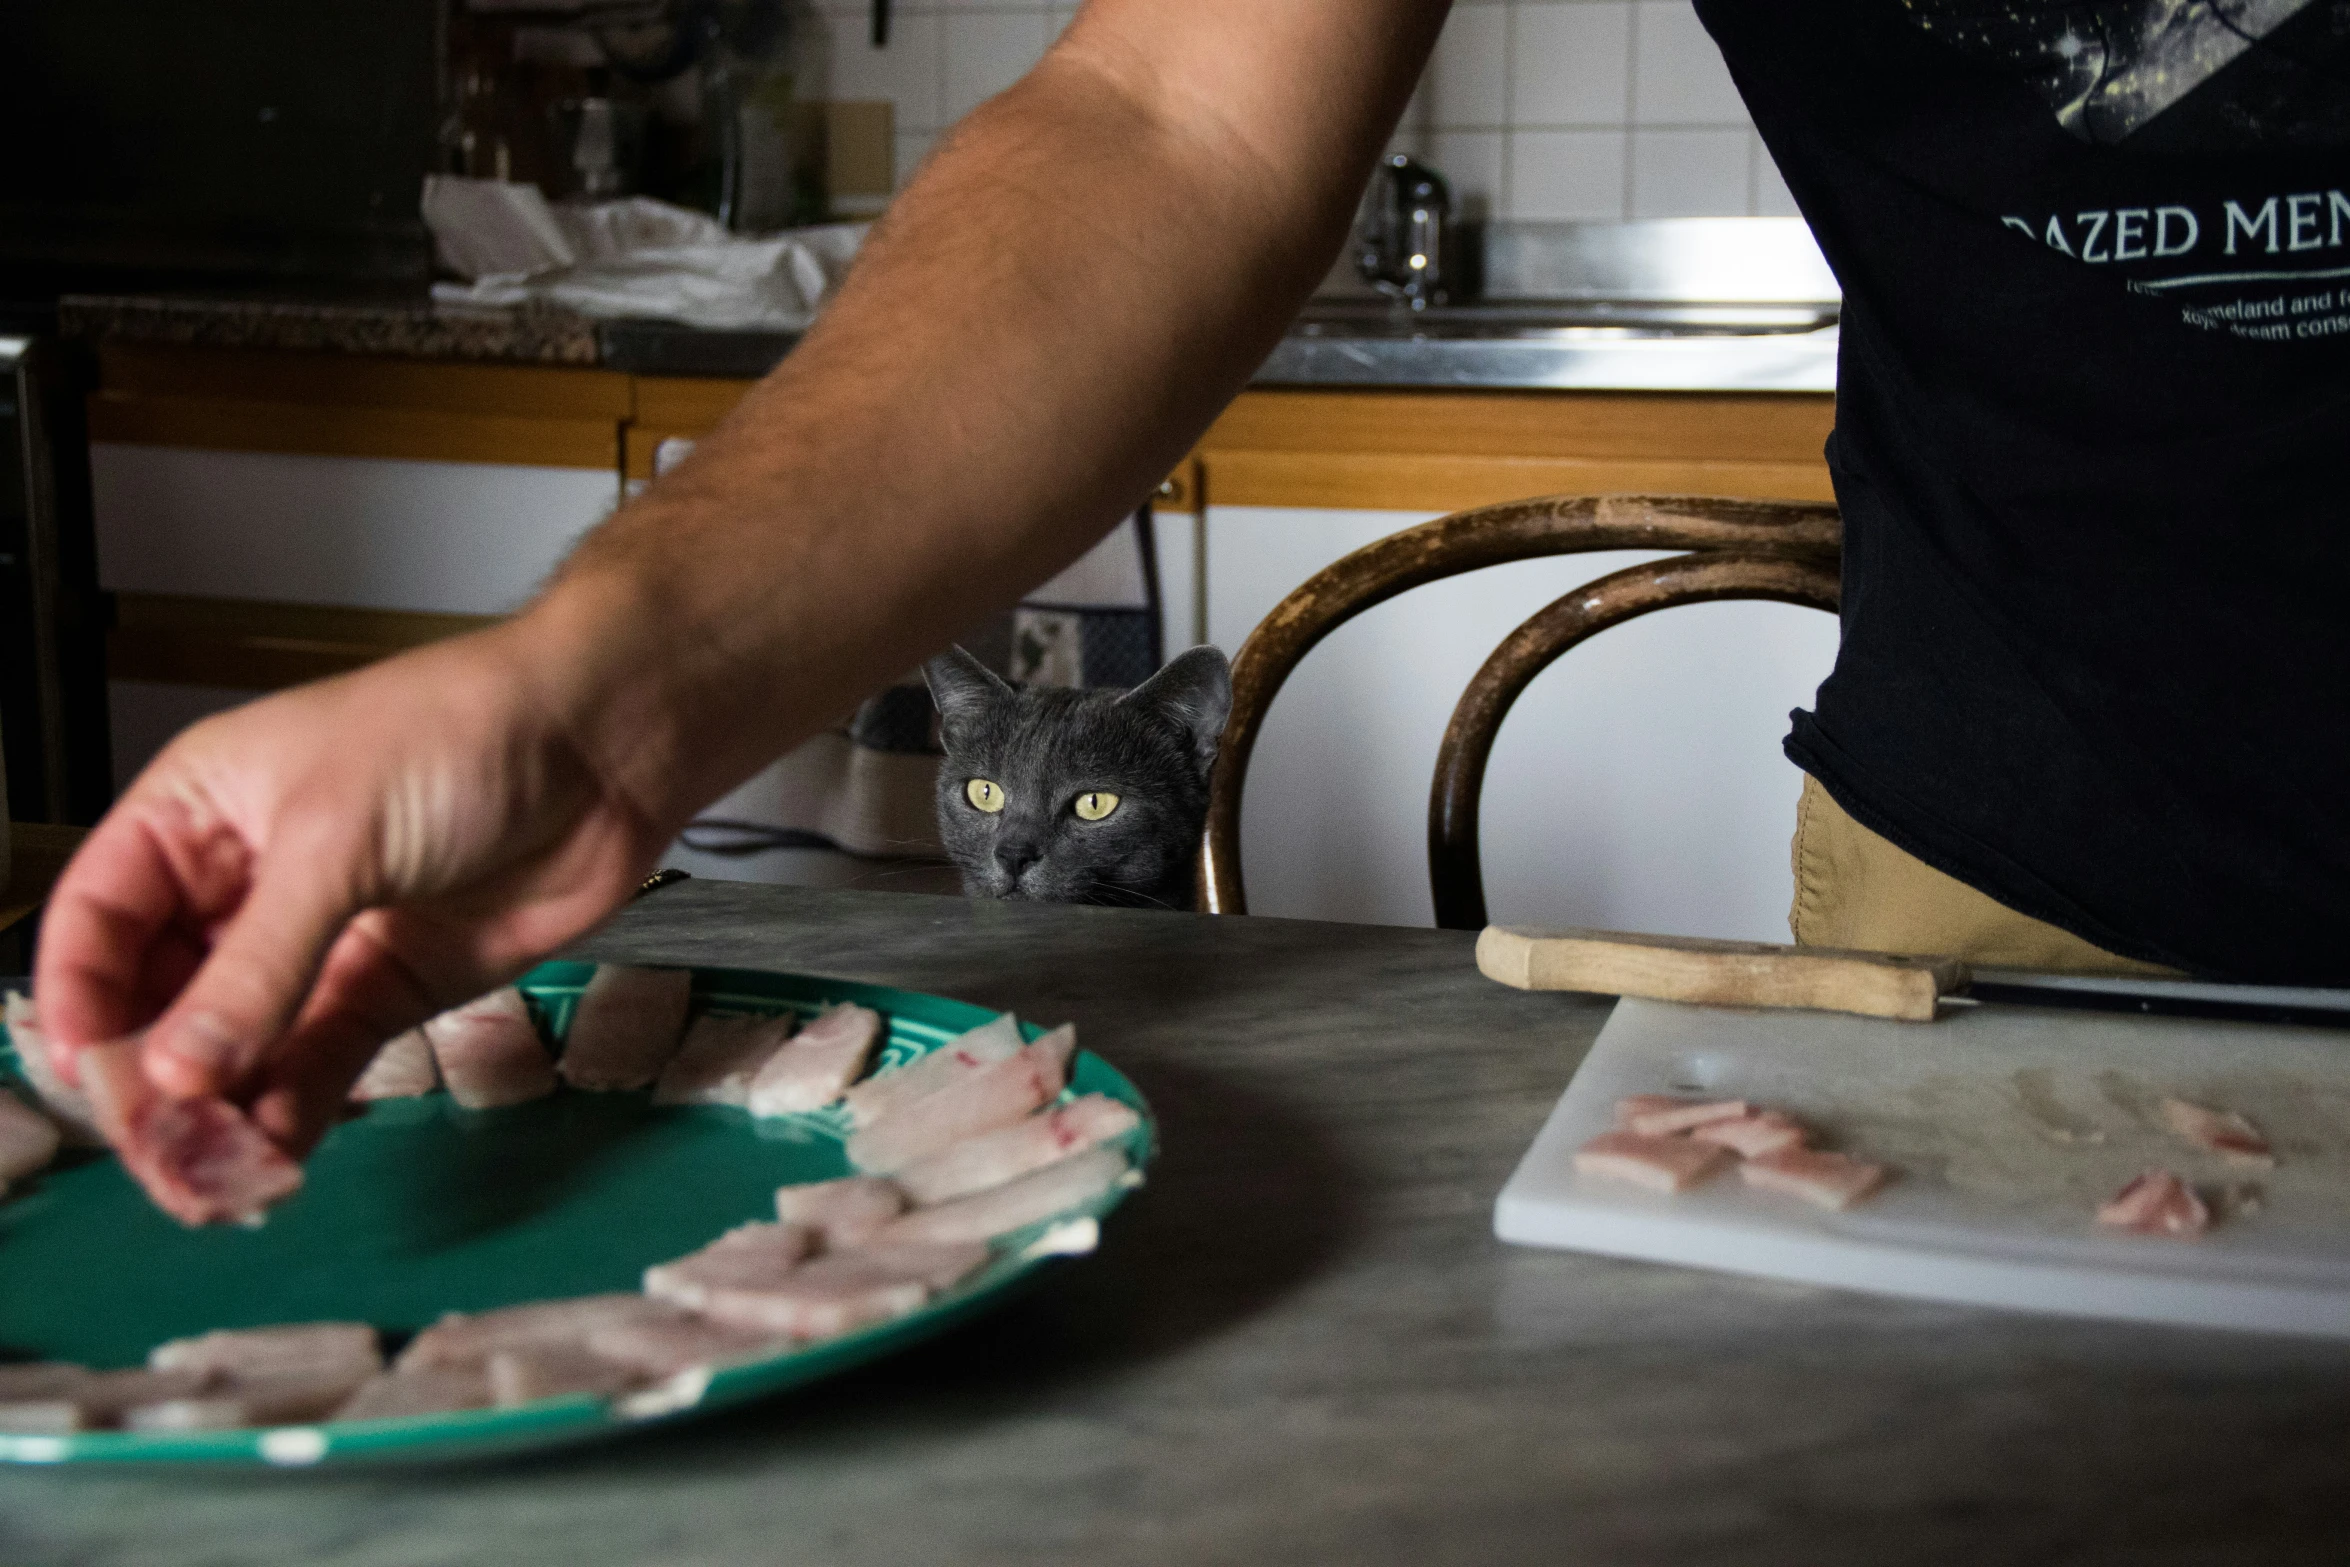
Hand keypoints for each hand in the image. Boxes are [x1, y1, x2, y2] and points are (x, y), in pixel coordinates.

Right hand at [32, 615, 670, 1157]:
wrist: (603, 749)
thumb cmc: (463, 735)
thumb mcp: (336, 839)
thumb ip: (259, 964)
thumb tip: (180, 1071)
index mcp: (199, 813)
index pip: (99, 921)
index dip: (81, 1001)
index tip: (87, 1077)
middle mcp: (247, 882)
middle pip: (160, 1001)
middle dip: (152, 1081)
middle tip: (162, 1151)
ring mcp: (318, 941)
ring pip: (238, 1046)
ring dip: (221, 1113)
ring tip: (212, 1179)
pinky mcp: (389, 985)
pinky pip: (319, 1061)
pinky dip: (293, 1110)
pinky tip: (273, 1157)